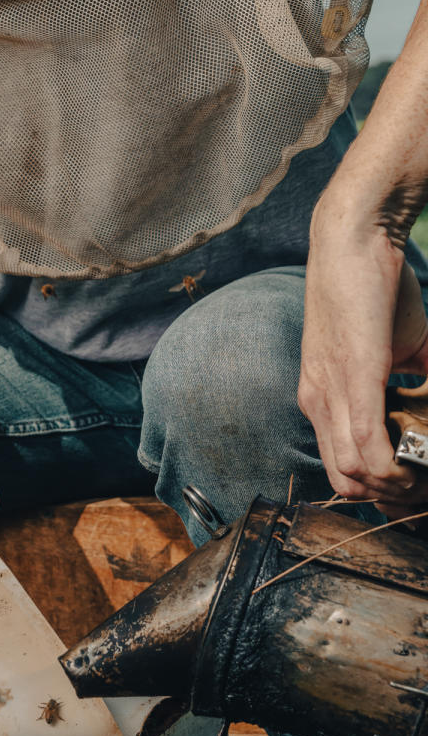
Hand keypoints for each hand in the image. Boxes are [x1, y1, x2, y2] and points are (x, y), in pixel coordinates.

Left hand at [301, 202, 427, 509]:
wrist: (353, 239)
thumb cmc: (371, 289)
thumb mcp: (391, 348)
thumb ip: (412, 381)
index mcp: (321, 397)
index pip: (340, 472)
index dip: (380, 488)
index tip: (416, 481)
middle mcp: (317, 400)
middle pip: (346, 483)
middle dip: (392, 496)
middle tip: (423, 483)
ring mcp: (331, 391)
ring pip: (355, 473)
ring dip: (397, 484)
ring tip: (423, 472)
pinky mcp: (353, 376)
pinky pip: (365, 442)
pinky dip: (392, 465)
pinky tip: (414, 460)